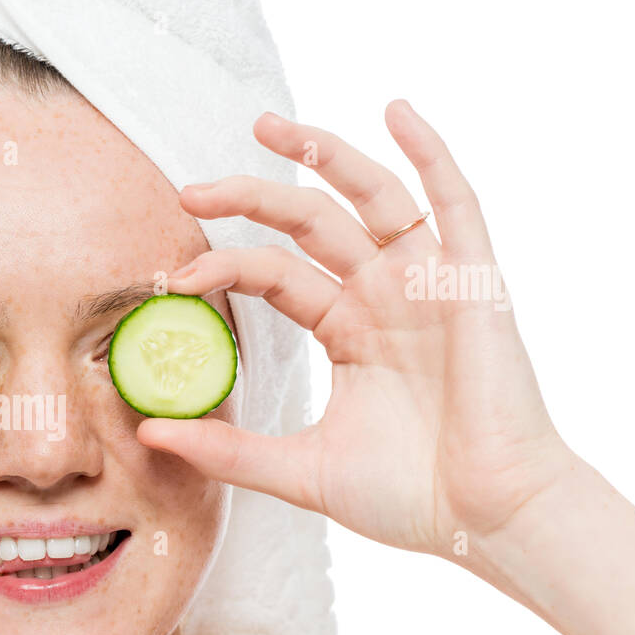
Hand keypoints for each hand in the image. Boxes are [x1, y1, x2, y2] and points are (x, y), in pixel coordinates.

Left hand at [139, 100, 570, 555]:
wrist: (486, 522)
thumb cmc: (409, 498)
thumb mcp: (301, 471)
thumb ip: (227, 450)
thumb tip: (148, 433)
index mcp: (348, 331)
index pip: (275, 275)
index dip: (225, 266)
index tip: (172, 278)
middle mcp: (384, 297)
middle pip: (311, 223)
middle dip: (250, 199)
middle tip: (188, 189)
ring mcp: (428, 285)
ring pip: (372, 197)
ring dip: (322, 155)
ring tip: (265, 127)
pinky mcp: (474, 284)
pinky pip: (455, 204)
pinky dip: (430, 153)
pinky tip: (395, 112)